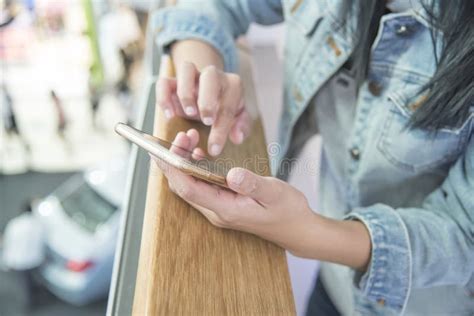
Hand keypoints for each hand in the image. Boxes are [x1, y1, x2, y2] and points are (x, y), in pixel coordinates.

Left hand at [153, 129, 372, 269]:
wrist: (297, 229)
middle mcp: (217, 211)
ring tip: (190, 138)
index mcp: (226, 210)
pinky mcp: (224, 204)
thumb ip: (253, 184)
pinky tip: (200, 153)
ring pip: (191, 185)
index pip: (190, 189)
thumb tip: (232, 173)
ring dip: (185, 163)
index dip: (173, 169)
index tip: (162, 149)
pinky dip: (195, 168)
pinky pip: (201, 186)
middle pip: (185, 186)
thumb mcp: (274, 193)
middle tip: (182, 135)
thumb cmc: (288, 211)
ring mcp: (219, 209)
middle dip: (176, 160)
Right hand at [155, 40, 251, 156]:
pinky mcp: (174, 81)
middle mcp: (213, 75)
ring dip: (186, 93)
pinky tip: (170, 115)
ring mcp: (192, 76)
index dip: (221, 129)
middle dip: (207, 100)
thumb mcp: (239, 118)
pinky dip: (164, 97)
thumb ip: (242, 127)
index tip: (214, 148)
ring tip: (188, 114)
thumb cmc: (226, 107)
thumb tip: (237, 137)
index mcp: (232, 85)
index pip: (228, 105)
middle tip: (206, 122)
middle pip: (210, 76)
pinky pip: (164, 82)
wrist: (211, 94)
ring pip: (186, 69)